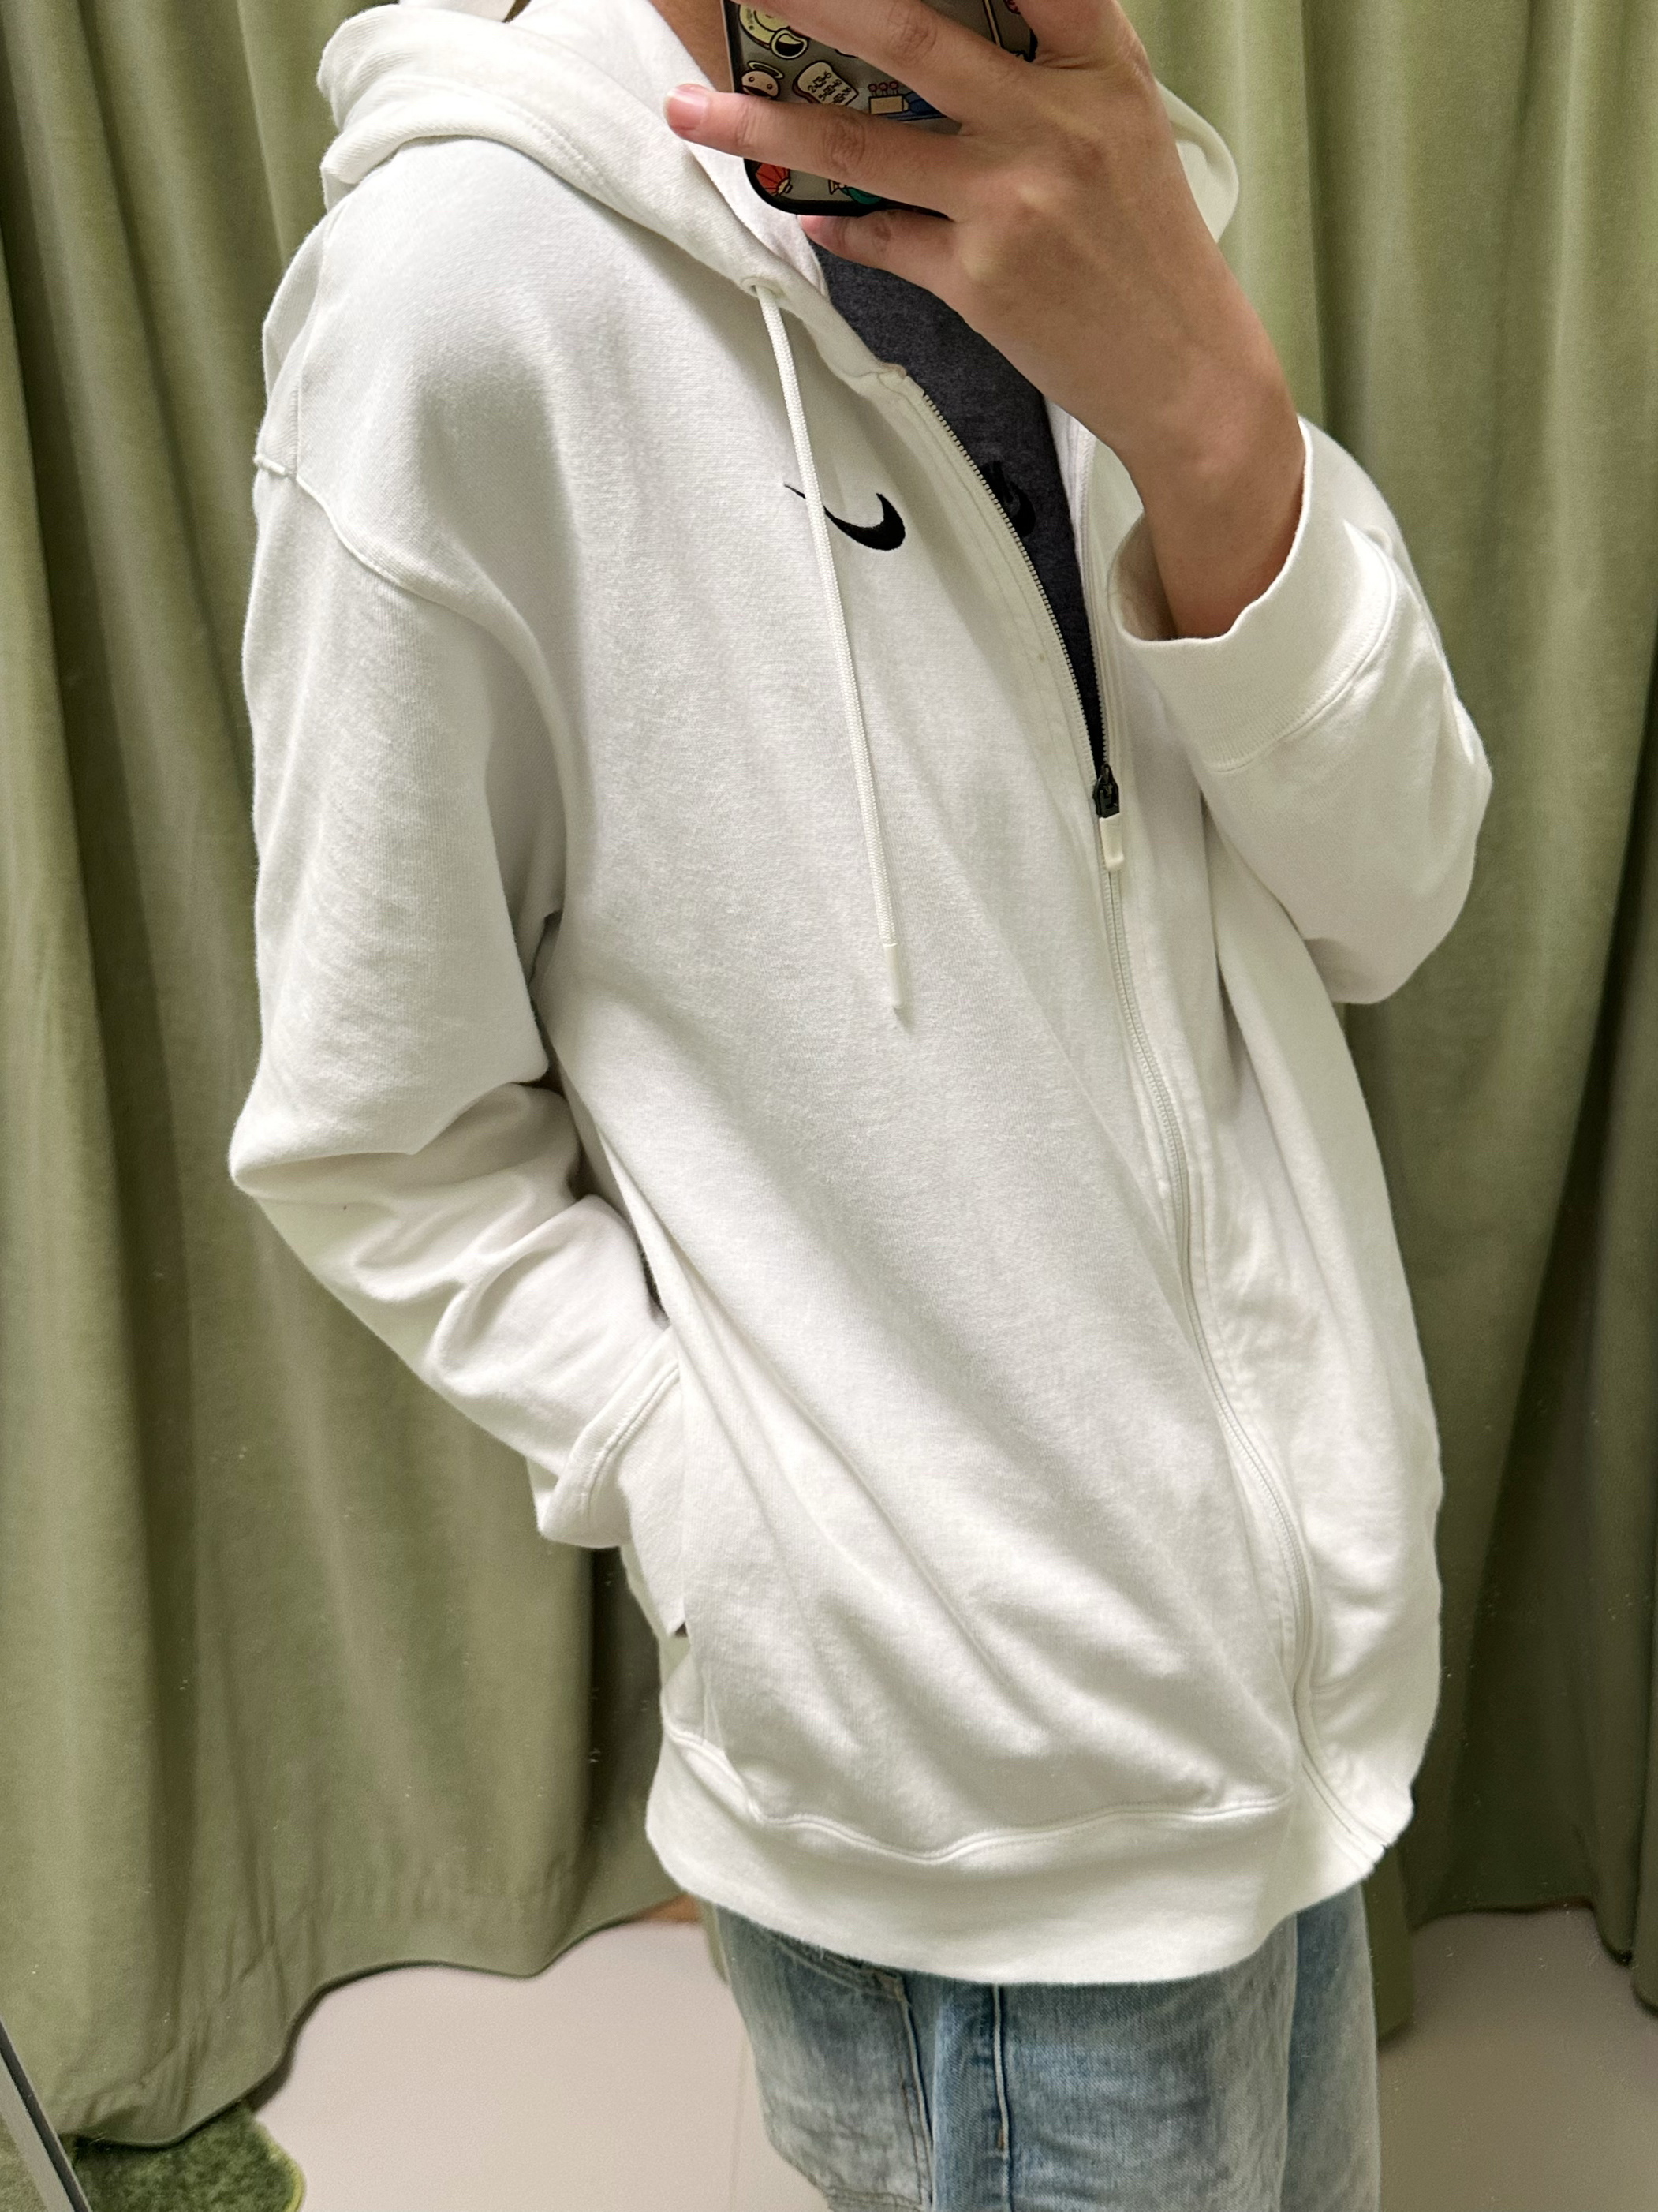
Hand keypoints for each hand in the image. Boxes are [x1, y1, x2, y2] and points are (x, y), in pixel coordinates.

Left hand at [664, 0, 1303, 636]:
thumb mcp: (1124, 124)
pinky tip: (795, 207)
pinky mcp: (977, 279)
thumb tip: (958, 24)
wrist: (1185, 371)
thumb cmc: (1147, 247)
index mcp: (1098, 68)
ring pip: (862, 148)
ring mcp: (1010, 204)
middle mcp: (1053, 125)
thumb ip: (1055, 61)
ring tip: (695, 110)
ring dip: (764, 126)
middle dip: (817, 3)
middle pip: (912, 37)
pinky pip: (878, 238)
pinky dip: (831, 222)